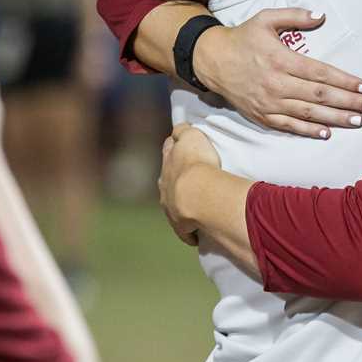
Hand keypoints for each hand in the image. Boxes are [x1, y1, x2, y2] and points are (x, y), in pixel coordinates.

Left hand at [158, 123, 220, 245]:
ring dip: (179, 204)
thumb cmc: (197, 163)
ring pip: (172, 204)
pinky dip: (189, 230)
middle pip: (166, 177)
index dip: (174, 146)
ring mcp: (169, 206)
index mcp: (168, 161)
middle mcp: (164, 184)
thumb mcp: (192, 137)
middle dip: (173, 176)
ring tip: (192, 206)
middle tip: (185, 178)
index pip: (169, 148)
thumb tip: (180, 128)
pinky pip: (184, 229)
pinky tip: (196, 233)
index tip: (177, 145)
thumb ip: (184, 131)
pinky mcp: (179, 227)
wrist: (197, 195)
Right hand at [194, 9, 361, 138]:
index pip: (320, 73)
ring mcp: (269, 102)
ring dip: (335, 119)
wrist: (212, 61)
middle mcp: (277, 83)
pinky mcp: (262, 115)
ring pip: (307, 114)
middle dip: (348, 102)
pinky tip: (326, 133)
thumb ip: (294, 15)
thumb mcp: (266, 18)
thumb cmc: (243, 38)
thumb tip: (321, 15)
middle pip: (319, 96)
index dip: (344, 81)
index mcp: (281, 59)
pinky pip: (289, 126)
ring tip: (357, 121)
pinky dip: (308, 131)